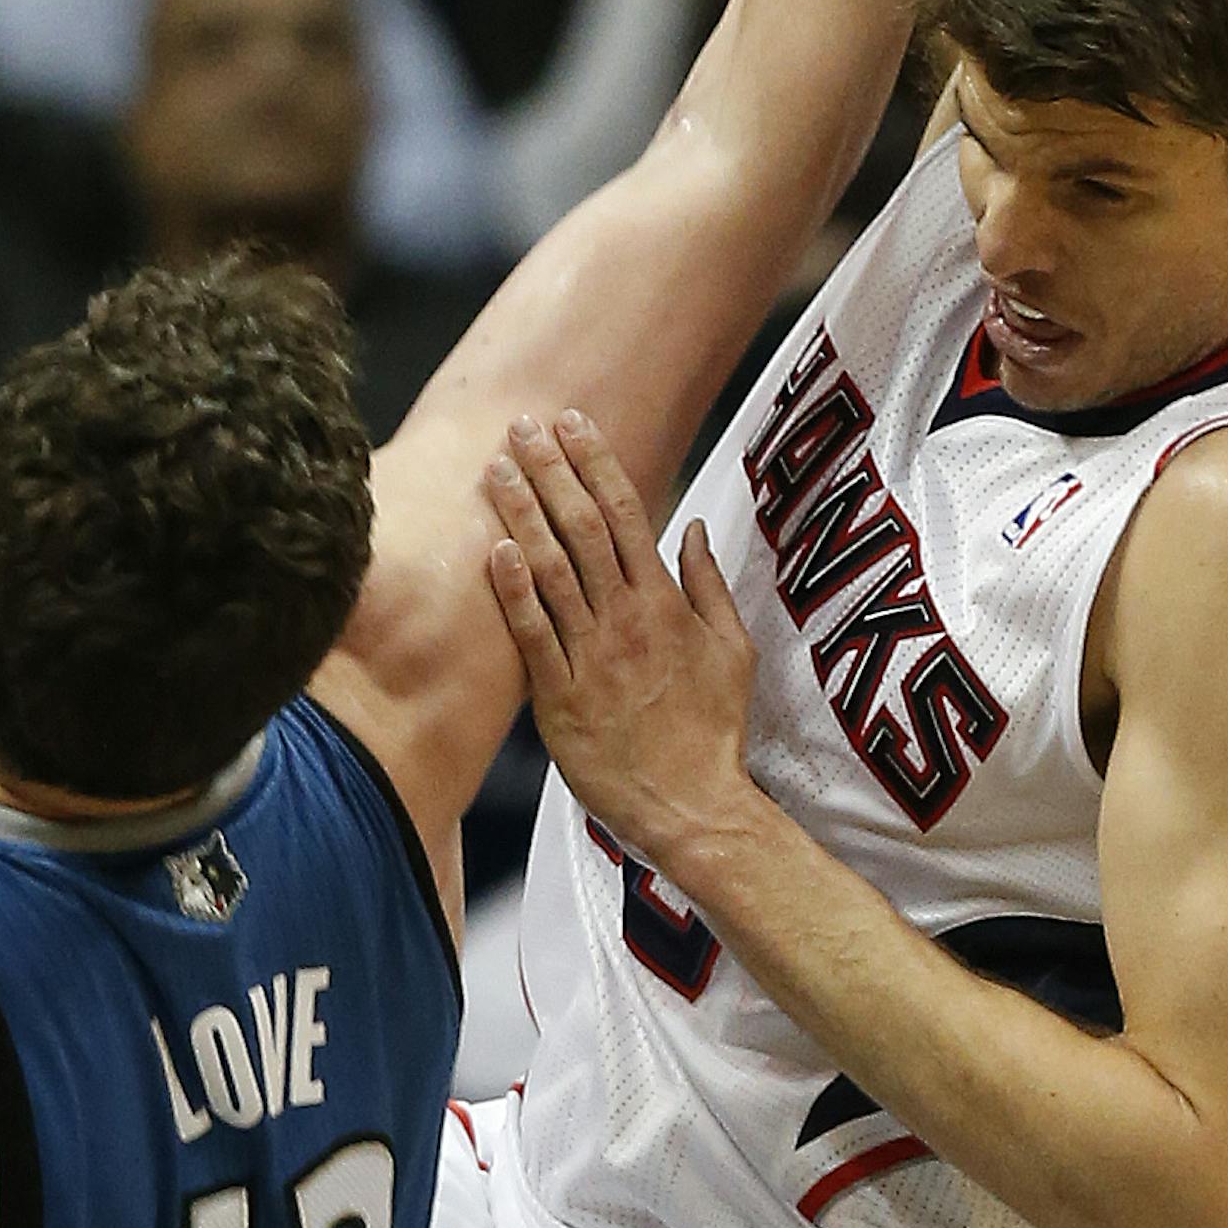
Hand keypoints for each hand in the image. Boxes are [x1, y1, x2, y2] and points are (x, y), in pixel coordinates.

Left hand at [485, 413, 758, 872]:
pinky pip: (531, 634)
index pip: (628, 514)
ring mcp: (590, 657)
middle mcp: (626, 620)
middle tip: (521, 426)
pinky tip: (493, 550)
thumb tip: (695, 529)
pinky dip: (513, 590)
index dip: (596, 462)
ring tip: (497, 470)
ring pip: (551, 570)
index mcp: (666, 604)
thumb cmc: (713, 731)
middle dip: (551, 471)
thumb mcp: (733, 652)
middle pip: (583, 528)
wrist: (691, 804)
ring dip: (522, 514)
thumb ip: (711, 586)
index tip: (573, 422)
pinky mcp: (558, 697)